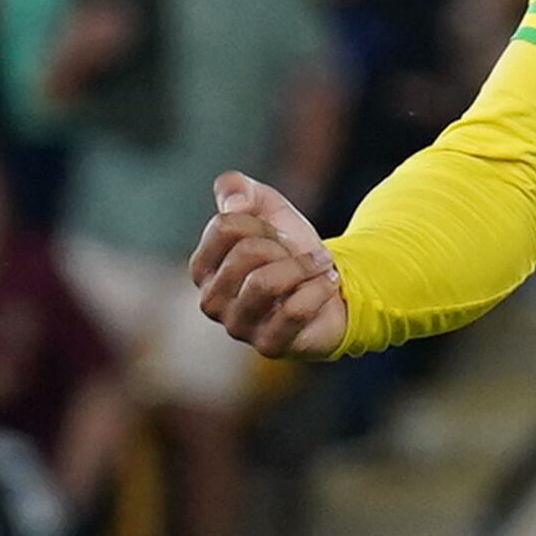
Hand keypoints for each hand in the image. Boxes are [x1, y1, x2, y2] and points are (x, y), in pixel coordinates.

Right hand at [189, 170, 346, 360]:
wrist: (333, 287)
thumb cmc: (291, 251)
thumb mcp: (268, 209)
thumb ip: (238, 189)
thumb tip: (233, 201)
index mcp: (202, 268)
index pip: (226, 226)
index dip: (263, 224)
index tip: (277, 236)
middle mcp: (211, 301)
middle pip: (248, 252)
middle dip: (286, 247)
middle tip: (301, 257)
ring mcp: (238, 327)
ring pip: (267, 282)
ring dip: (305, 268)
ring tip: (319, 269)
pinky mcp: (269, 346)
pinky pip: (295, 310)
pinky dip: (320, 290)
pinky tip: (327, 288)